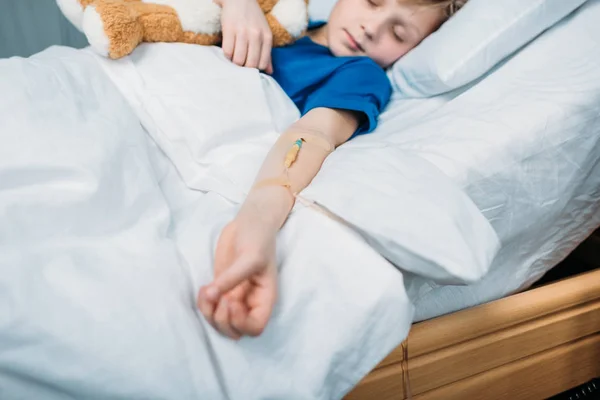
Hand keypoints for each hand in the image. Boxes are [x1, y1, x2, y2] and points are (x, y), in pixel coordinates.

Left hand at [197, 212, 277, 338]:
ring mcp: (235, 298)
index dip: (241, 323)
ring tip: (207, 291)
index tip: (231, 302)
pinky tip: (204, 288)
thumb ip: (232, 278)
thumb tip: (212, 295)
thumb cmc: (258, 239)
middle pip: (236, 331)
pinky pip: (209, 308)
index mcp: (265, 298)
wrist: (248, 224)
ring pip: (220, 323)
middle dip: (222, 320)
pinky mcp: (221, 290)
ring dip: (209, 313)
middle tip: (219, 296)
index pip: (256, 327)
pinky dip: (203, 304)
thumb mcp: (250, 257)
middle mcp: (250, 302)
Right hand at [217, 0, 273, 72]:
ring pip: (238, 59)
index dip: (255, 70)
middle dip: (244, 69)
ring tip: (234, 58)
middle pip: (250, 64)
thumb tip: (270, 72)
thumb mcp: (264, 34)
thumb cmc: (253, 19)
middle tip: (241, 64)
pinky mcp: (229, 29)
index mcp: (267, 37)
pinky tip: (229, 51)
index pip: (262, 63)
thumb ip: (267, 53)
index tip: (250, 67)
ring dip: (234, 63)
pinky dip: (227, 55)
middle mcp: (256, 35)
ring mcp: (242, 32)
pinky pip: (227, 51)